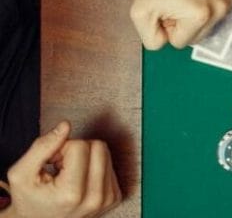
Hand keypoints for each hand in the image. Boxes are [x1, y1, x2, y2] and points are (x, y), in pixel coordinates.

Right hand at [3, 122, 120, 217]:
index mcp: (71, 193)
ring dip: (86, 157)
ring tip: (69, 173)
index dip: (63, 148)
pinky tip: (80, 179)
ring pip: (106, 153)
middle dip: (78, 149)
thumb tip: (65, 126)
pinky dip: (94, 167)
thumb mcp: (21, 174)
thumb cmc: (30, 200)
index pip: (80, 146)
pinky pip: (110, 165)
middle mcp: (94, 198)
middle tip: (61, 166)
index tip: (53, 162)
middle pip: (99, 146)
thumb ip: (41, 147)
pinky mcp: (115, 197)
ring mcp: (107, 199)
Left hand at [129, 0, 231, 49]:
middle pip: (197, 36)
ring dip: (193, 15)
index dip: (167, 27)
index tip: (165, 8)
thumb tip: (167, 42)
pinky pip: (215, 12)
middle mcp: (219, 8)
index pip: (180, 42)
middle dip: (182, 24)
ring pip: (207, 25)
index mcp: (200, 15)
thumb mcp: (140, 14)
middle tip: (173, 3)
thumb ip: (151, 40)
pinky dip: (205, 5)